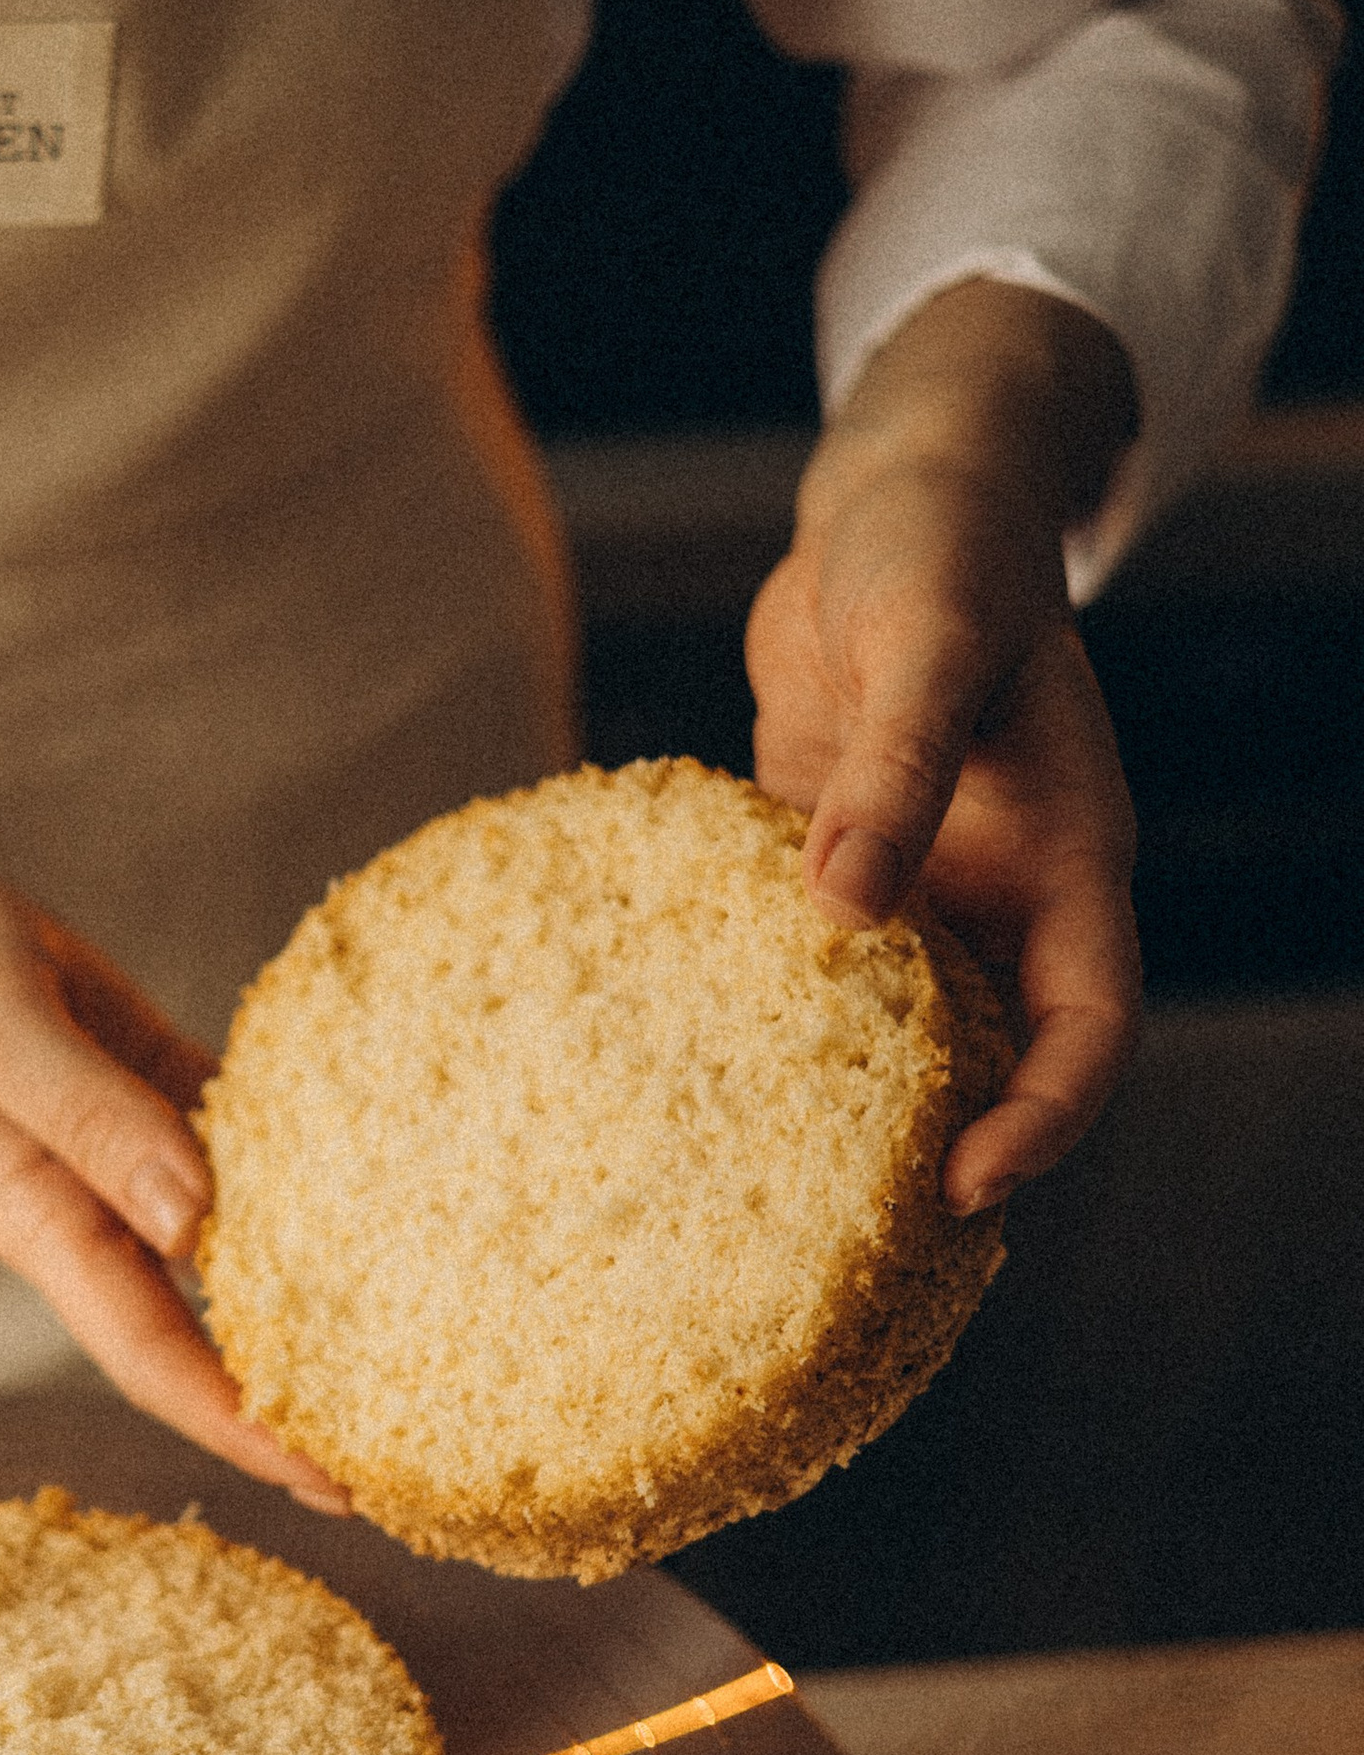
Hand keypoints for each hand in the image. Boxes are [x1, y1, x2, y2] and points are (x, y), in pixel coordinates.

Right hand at [0, 789, 348, 1509]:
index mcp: (47, 1228)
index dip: (242, 1429)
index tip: (328, 1482)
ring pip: (244, 1244)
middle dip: (303, 1395)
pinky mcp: (156, 1091)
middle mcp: (99, 1213)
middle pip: (213, 1333)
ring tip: (431, 1336)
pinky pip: (247, 1140)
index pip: (158, 1361)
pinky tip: (394, 1173)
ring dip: (325, 1289)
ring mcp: (131, 1157)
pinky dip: (314, 1159)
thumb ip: (91, 1119)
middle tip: (417, 1444)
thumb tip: (197, 1221)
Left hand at [746, 278, 1144, 1210]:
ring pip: (898, 1035)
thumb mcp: (922, 644)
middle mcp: (999, 896)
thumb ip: (893, 774)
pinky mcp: (830, 868)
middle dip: (945, 1159)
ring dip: (847, 1112)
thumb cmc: (934, 551)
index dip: (1045, 1122)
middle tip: (853, 1258)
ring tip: (751, 1212)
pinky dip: (760, 1027)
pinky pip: (806, 974)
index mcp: (1066, 861)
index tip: (969, 1191)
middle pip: (998, 1066)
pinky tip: (668, 1081)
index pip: (1086, 1030)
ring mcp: (918, 889)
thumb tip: (845, 914)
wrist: (897, 497)